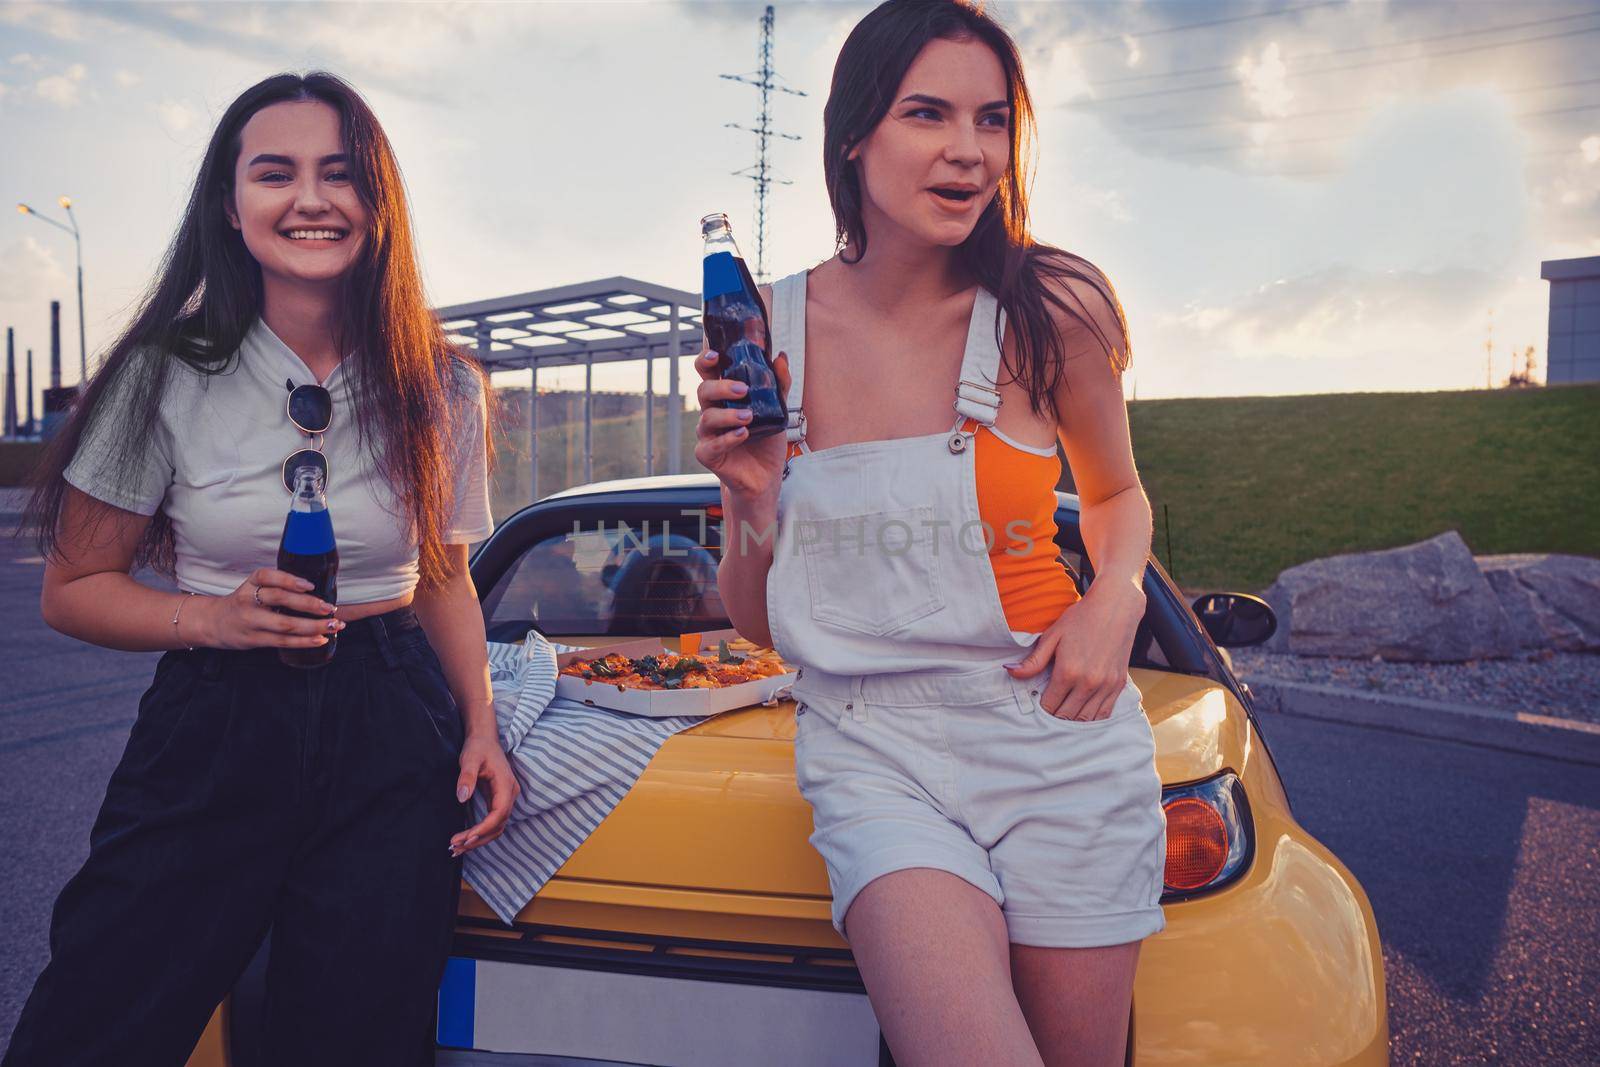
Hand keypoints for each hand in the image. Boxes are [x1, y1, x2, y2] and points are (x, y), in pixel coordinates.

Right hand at [197, 567, 343, 650]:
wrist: (214, 623)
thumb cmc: (244, 603)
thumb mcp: (253, 588)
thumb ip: (277, 586)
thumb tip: (318, 590)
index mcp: (250, 584)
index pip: (266, 576)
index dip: (288, 579)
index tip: (309, 585)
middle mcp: (248, 601)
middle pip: (280, 600)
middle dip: (309, 604)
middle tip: (330, 608)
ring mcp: (251, 622)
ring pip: (285, 624)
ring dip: (314, 626)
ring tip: (334, 625)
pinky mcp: (254, 640)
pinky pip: (283, 641)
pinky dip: (304, 641)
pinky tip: (321, 638)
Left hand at [449, 732, 519, 856]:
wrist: (484, 739)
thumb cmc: (478, 747)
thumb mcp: (469, 758)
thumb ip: (466, 777)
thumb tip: (462, 797)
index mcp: (506, 785)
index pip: (499, 813)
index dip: (484, 828)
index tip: (467, 838)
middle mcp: (510, 794)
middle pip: (498, 825)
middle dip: (478, 839)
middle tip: (456, 848)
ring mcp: (505, 798)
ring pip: (496, 827)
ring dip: (479, 840)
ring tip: (457, 848)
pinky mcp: (498, 801)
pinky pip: (492, 822)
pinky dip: (480, 833)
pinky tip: (465, 840)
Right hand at [692, 346, 791, 497]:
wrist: (766, 476)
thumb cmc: (766, 440)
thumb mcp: (778, 410)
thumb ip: (779, 385)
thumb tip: (781, 357)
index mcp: (724, 397)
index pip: (707, 372)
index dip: (705, 360)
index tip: (716, 354)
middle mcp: (712, 412)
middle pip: (703, 391)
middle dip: (721, 387)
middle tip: (743, 390)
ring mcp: (708, 434)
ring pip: (707, 418)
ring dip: (728, 415)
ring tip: (748, 417)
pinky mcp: (708, 455)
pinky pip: (711, 445)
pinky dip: (727, 439)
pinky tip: (742, 434)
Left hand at [1003, 582, 1145, 720]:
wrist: (1115, 607)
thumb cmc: (1081, 619)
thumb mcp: (1052, 636)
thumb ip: (1033, 661)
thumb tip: (1010, 672)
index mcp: (1068, 671)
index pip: (1049, 705)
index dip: (1041, 708)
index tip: (1037, 703)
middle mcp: (1088, 683)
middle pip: (1066, 716)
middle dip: (1054, 716)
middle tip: (1048, 710)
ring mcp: (1106, 685)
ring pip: (1085, 719)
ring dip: (1072, 720)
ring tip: (1063, 713)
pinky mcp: (1119, 684)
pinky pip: (1105, 713)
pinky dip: (1092, 717)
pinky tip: (1082, 712)